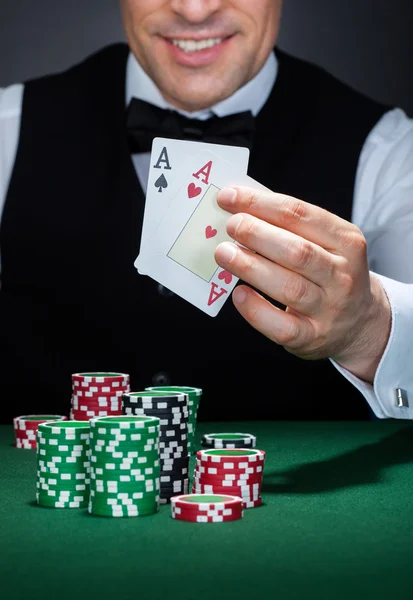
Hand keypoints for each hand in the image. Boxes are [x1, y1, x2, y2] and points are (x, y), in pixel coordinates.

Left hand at [214, 186, 390, 382]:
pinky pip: (282, 326)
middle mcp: (342, 275)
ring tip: (224, 253)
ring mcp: (329, 309)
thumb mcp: (325, 243)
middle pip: (297, 251)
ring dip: (251, 267)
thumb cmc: (329, 273)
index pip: (301, 215)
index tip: (229, 197)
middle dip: (257, 234)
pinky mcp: (312, 337)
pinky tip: (238, 294)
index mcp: (346, 241)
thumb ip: (289, 226)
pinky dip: (256, 310)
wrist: (359, 321)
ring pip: (289, 287)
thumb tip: (238, 208)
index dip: (261, 204)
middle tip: (230, 226)